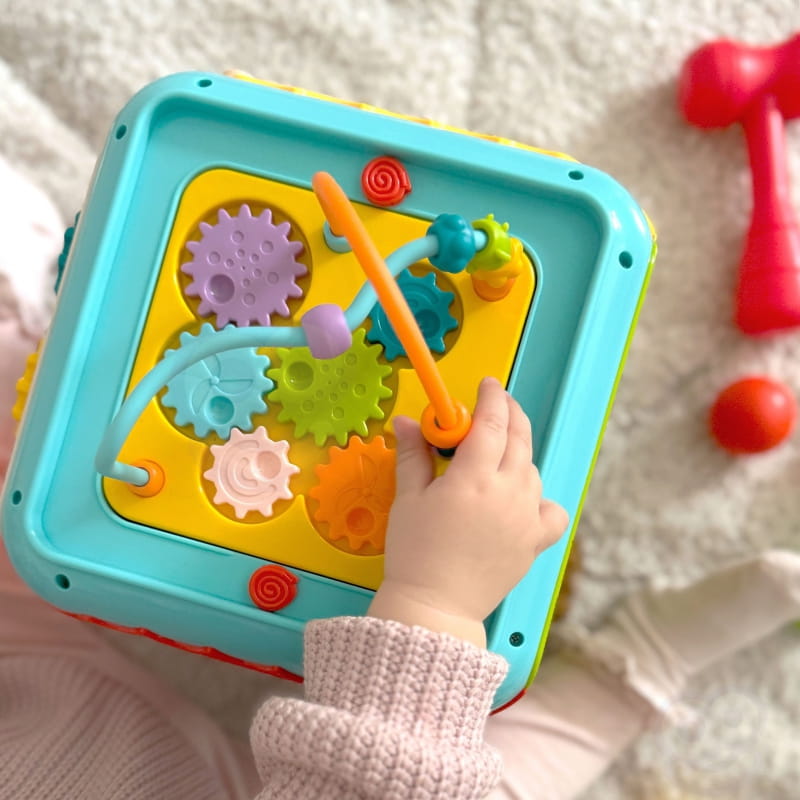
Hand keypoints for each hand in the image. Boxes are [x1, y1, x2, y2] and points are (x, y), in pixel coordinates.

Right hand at [368, 377, 568, 647]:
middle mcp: (508, 491)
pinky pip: (551, 508)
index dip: (492, 397)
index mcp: (474, 477)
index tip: (488, 385)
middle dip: (510, 413)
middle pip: (519, 438)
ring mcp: (526, 517)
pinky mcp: (536, 541)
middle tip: (498, 403)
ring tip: (495, 457)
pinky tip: (521, 499)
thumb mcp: (408, 498)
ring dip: (517, 453)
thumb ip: (414, 454)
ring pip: (532, 469)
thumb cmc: (416, 552)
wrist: (436, 606)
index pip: (492, 421)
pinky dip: (539, 497)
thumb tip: (406, 421)